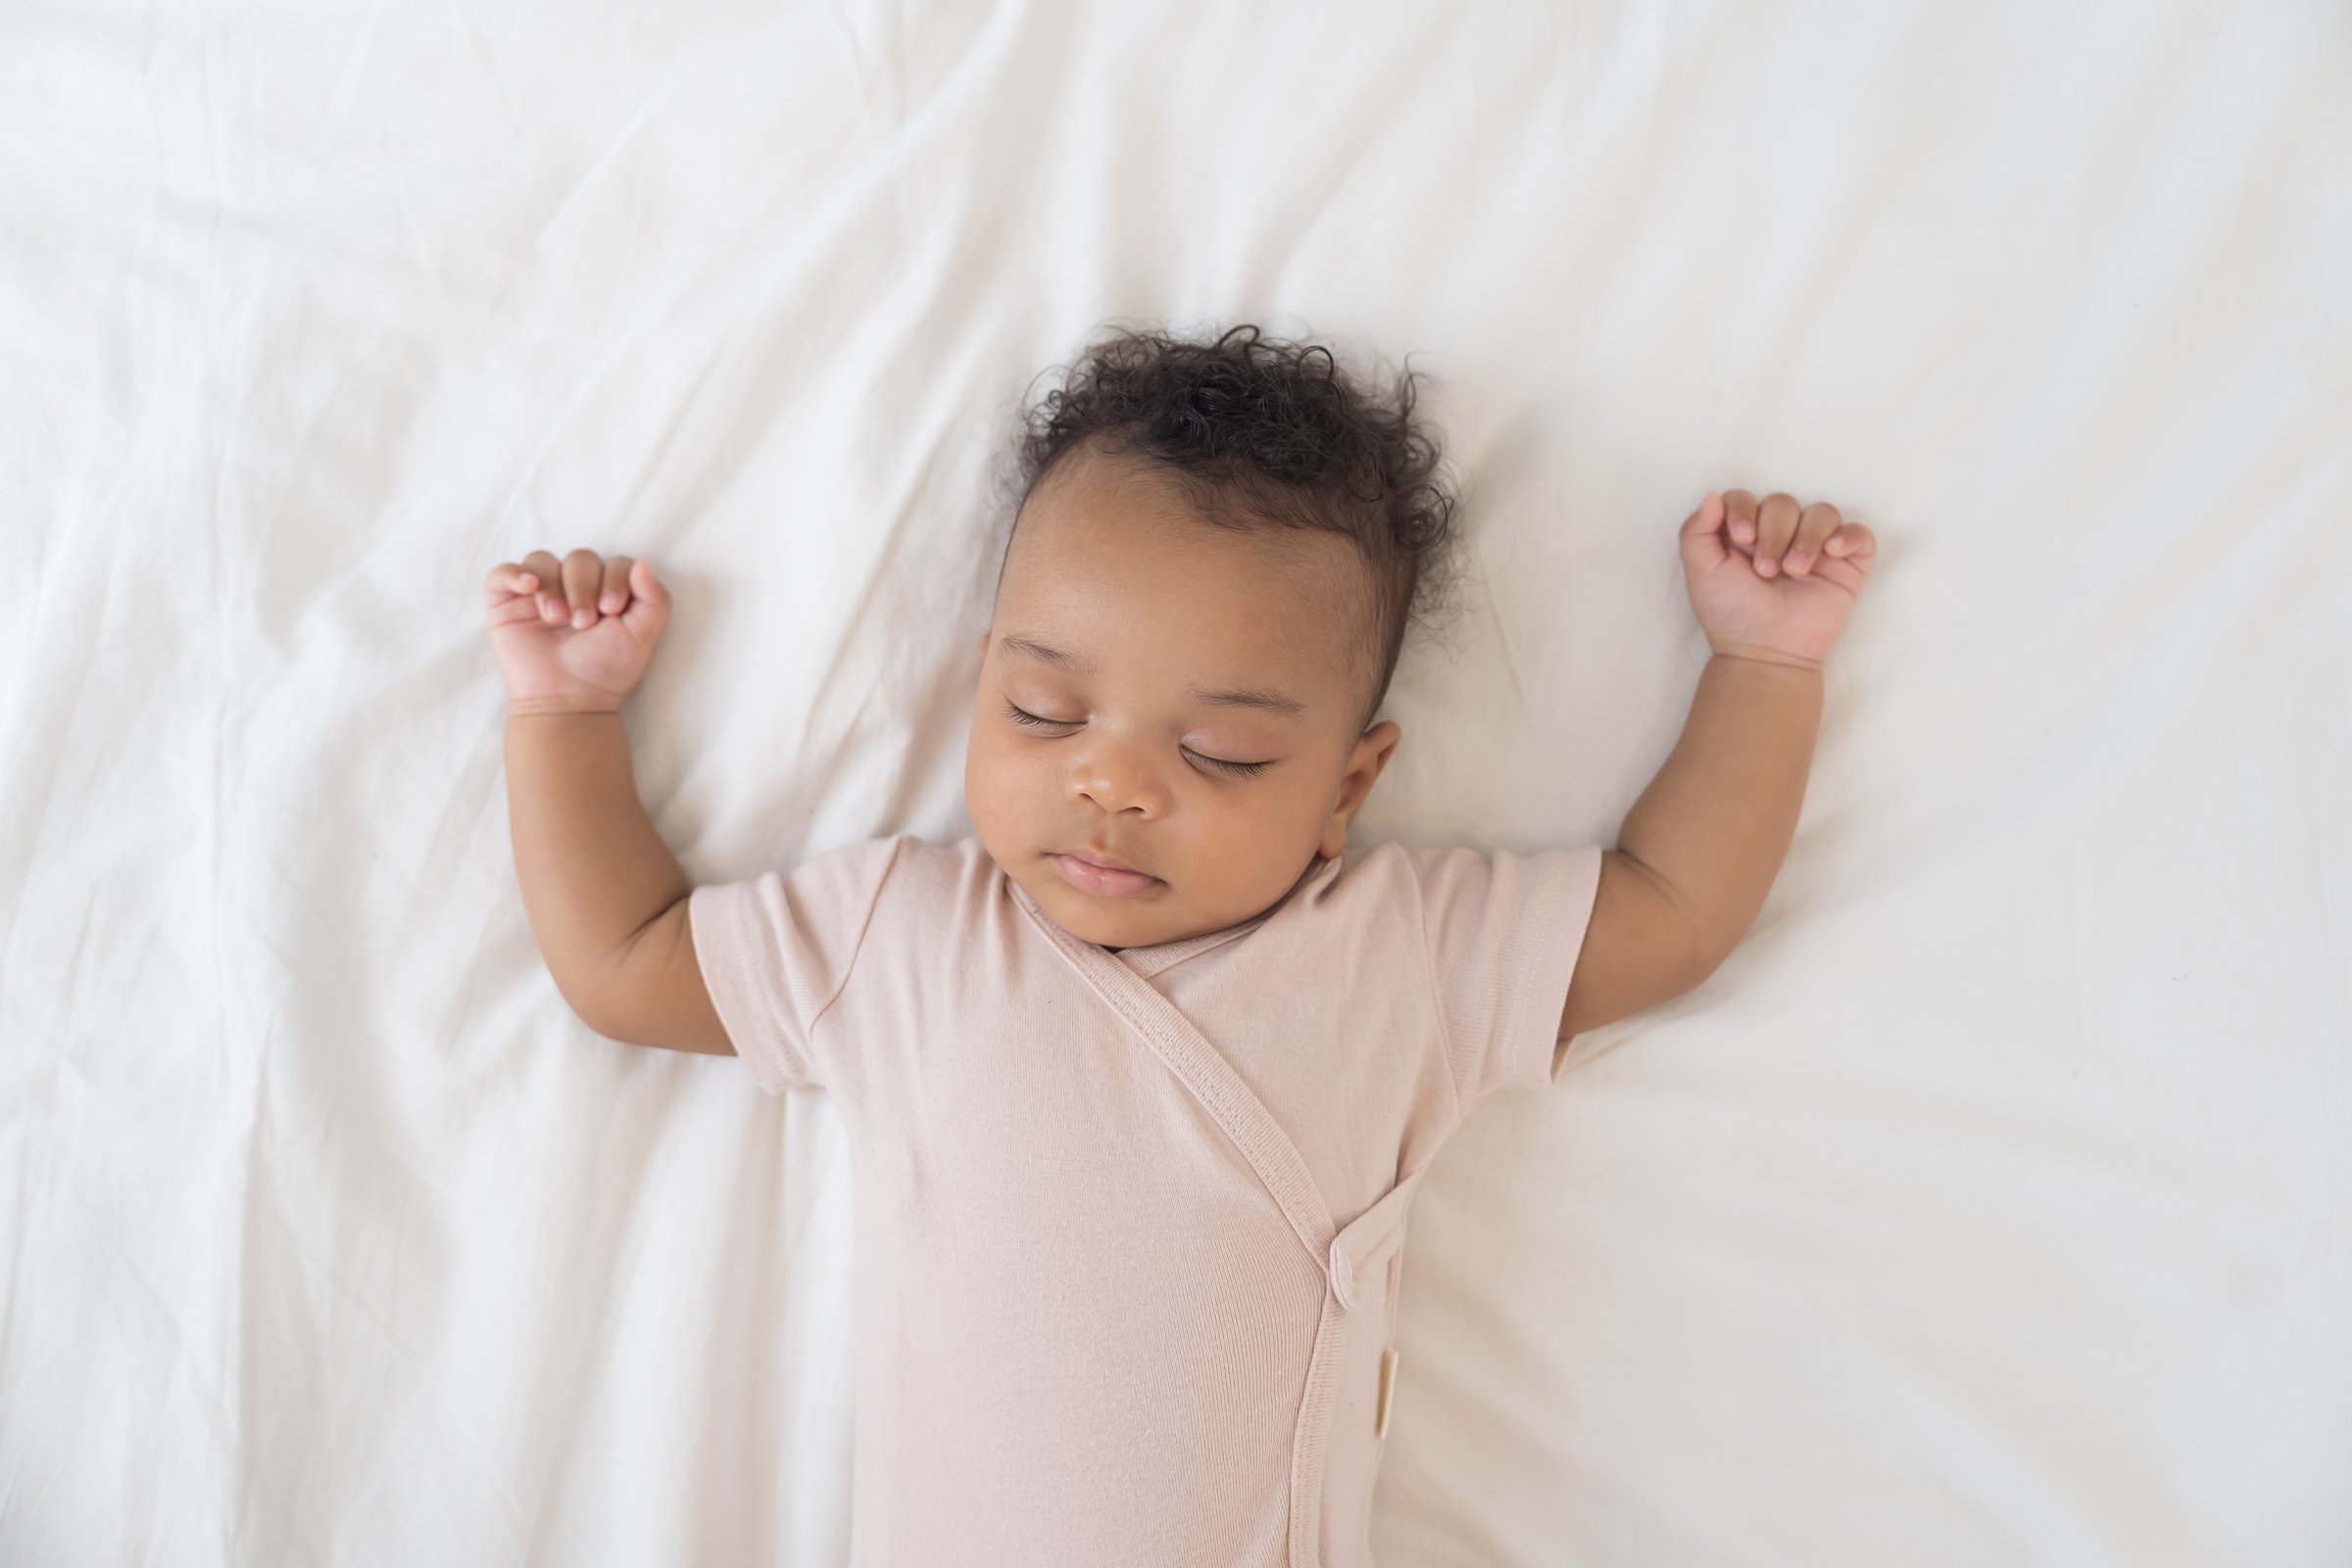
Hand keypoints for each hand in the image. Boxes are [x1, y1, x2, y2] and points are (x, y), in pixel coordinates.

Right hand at [484, 548, 672, 714]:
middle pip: (579, 559)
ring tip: (555, 619)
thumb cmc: (606, 670)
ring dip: (552, 586)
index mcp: (606, 590)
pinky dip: (514, 574)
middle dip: (583, 587)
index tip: (612, 610)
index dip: (614, 578)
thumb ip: (655, 598)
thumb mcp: (643, 635)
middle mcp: (573, 588)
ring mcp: (538, 594)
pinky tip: (528, 586)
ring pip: (542, 560)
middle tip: (583, 623)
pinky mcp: (506, 605)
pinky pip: (502, 574)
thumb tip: (644, 562)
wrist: (569, 701)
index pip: (613, 563)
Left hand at [1678, 489, 1875, 670]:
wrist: (1765, 652)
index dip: (1744, 508)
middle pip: (1783, 502)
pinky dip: (1850, 536)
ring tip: (1795, 572)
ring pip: (1822, 513)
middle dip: (1774, 532)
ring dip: (1808, 537)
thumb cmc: (1732, 615)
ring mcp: (1815, 549)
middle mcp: (1780, 535)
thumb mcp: (1701, 572)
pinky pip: (1860, 534)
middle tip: (1766, 570)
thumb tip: (1711, 496)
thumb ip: (1695, 532)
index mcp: (1744, 533)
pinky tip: (1833, 552)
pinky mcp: (1845, 565)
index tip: (1742, 536)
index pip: (1746, 497)